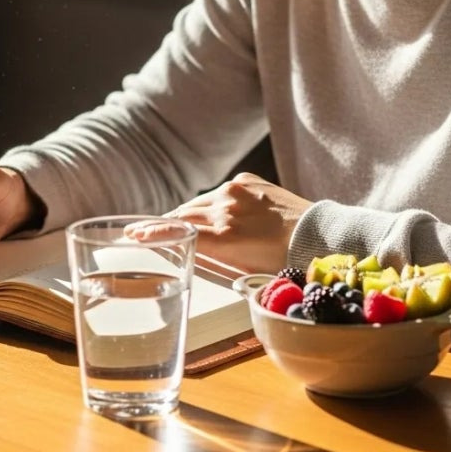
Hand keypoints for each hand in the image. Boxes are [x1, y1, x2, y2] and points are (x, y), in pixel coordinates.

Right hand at [131, 173, 311, 272]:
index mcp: (224, 236)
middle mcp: (225, 208)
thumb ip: (211, 259)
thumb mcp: (242, 271)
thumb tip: (186, 251)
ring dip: (191, 215)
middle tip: (144, 231)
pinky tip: (220, 214)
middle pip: (182, 215)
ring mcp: (236, 190)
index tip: (133, 234)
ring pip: (199, 202)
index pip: (176, 232)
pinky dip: (215, 204)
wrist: (318, 235)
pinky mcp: (246, 179)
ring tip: (185, 227)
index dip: (151, 233)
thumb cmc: (282, 262)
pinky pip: (219, 192)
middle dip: (164, 224)